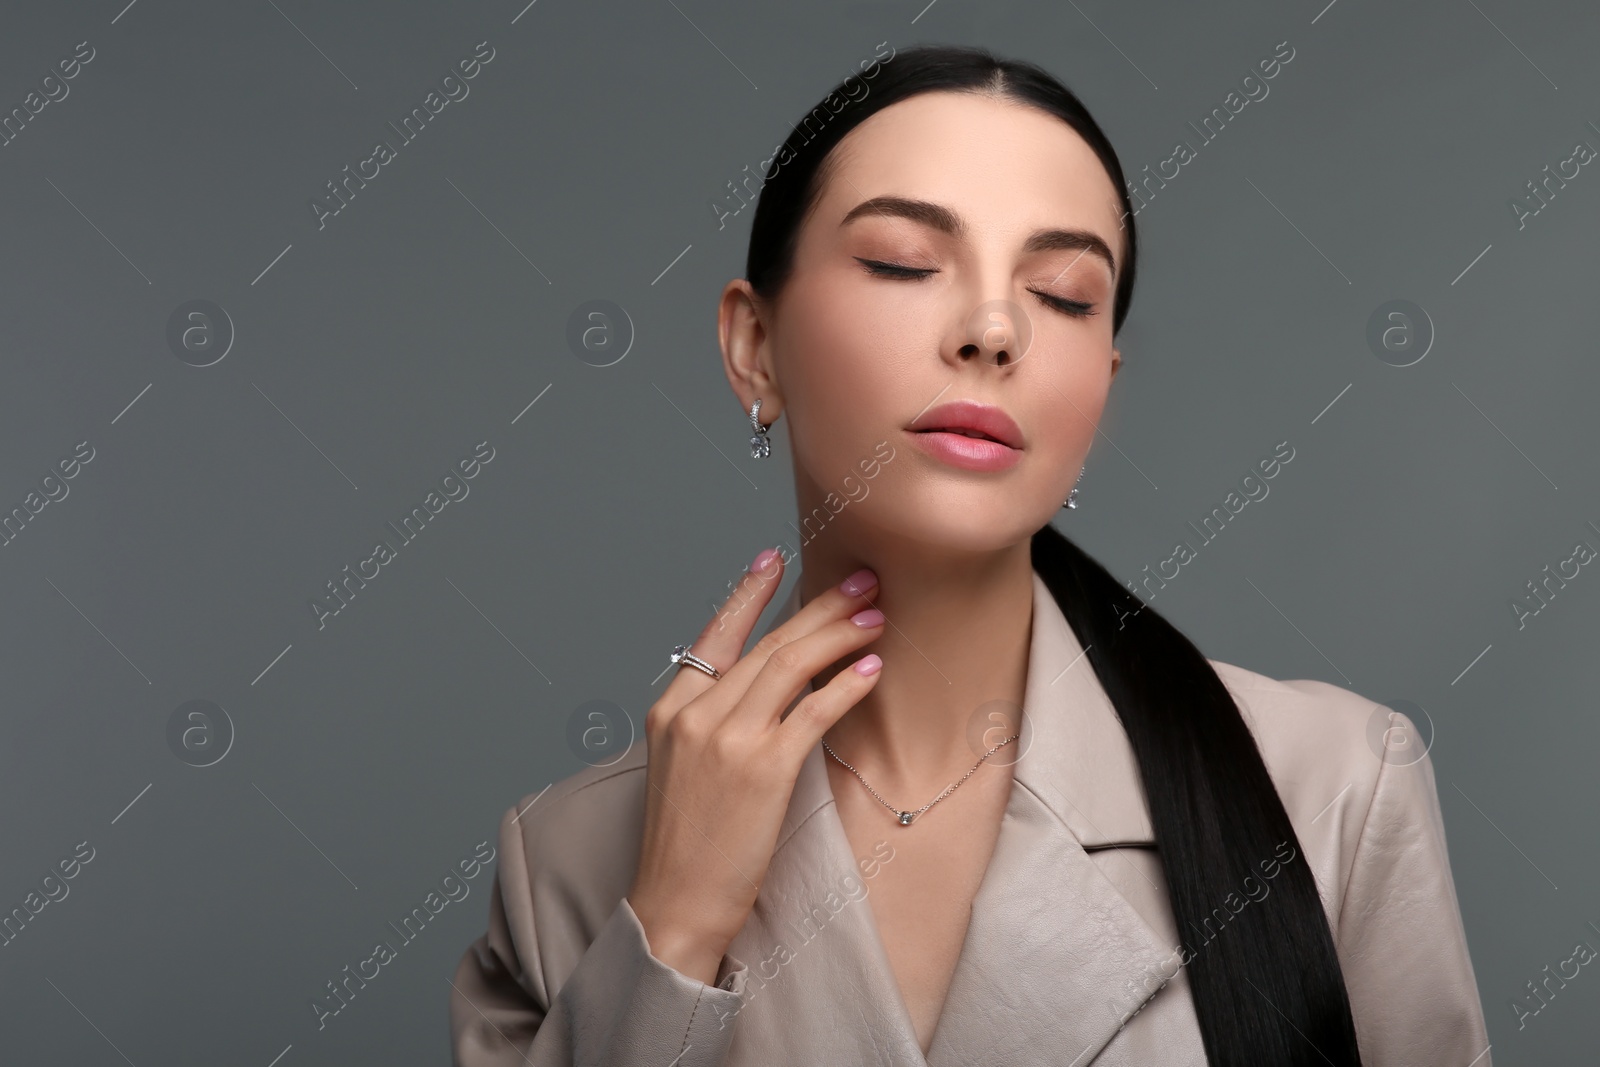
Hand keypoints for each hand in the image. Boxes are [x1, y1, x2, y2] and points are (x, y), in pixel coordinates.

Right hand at [625, 548, 884, 984]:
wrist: (675, 903)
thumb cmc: (686, 844)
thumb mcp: (680, 768)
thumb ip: (711, 722)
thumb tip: (764, 686)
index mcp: (671, 710)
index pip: (715, 634)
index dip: (748, 593)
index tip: (775, 558)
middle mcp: (695, 714)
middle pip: (767, 643)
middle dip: (819, 607)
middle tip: (861, 581)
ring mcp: (728, 738)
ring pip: (791, 665)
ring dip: (840, 634)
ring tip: (876, 616)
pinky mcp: (763, 768)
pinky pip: (813, 711)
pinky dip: (845, 686)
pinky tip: (871, 670)